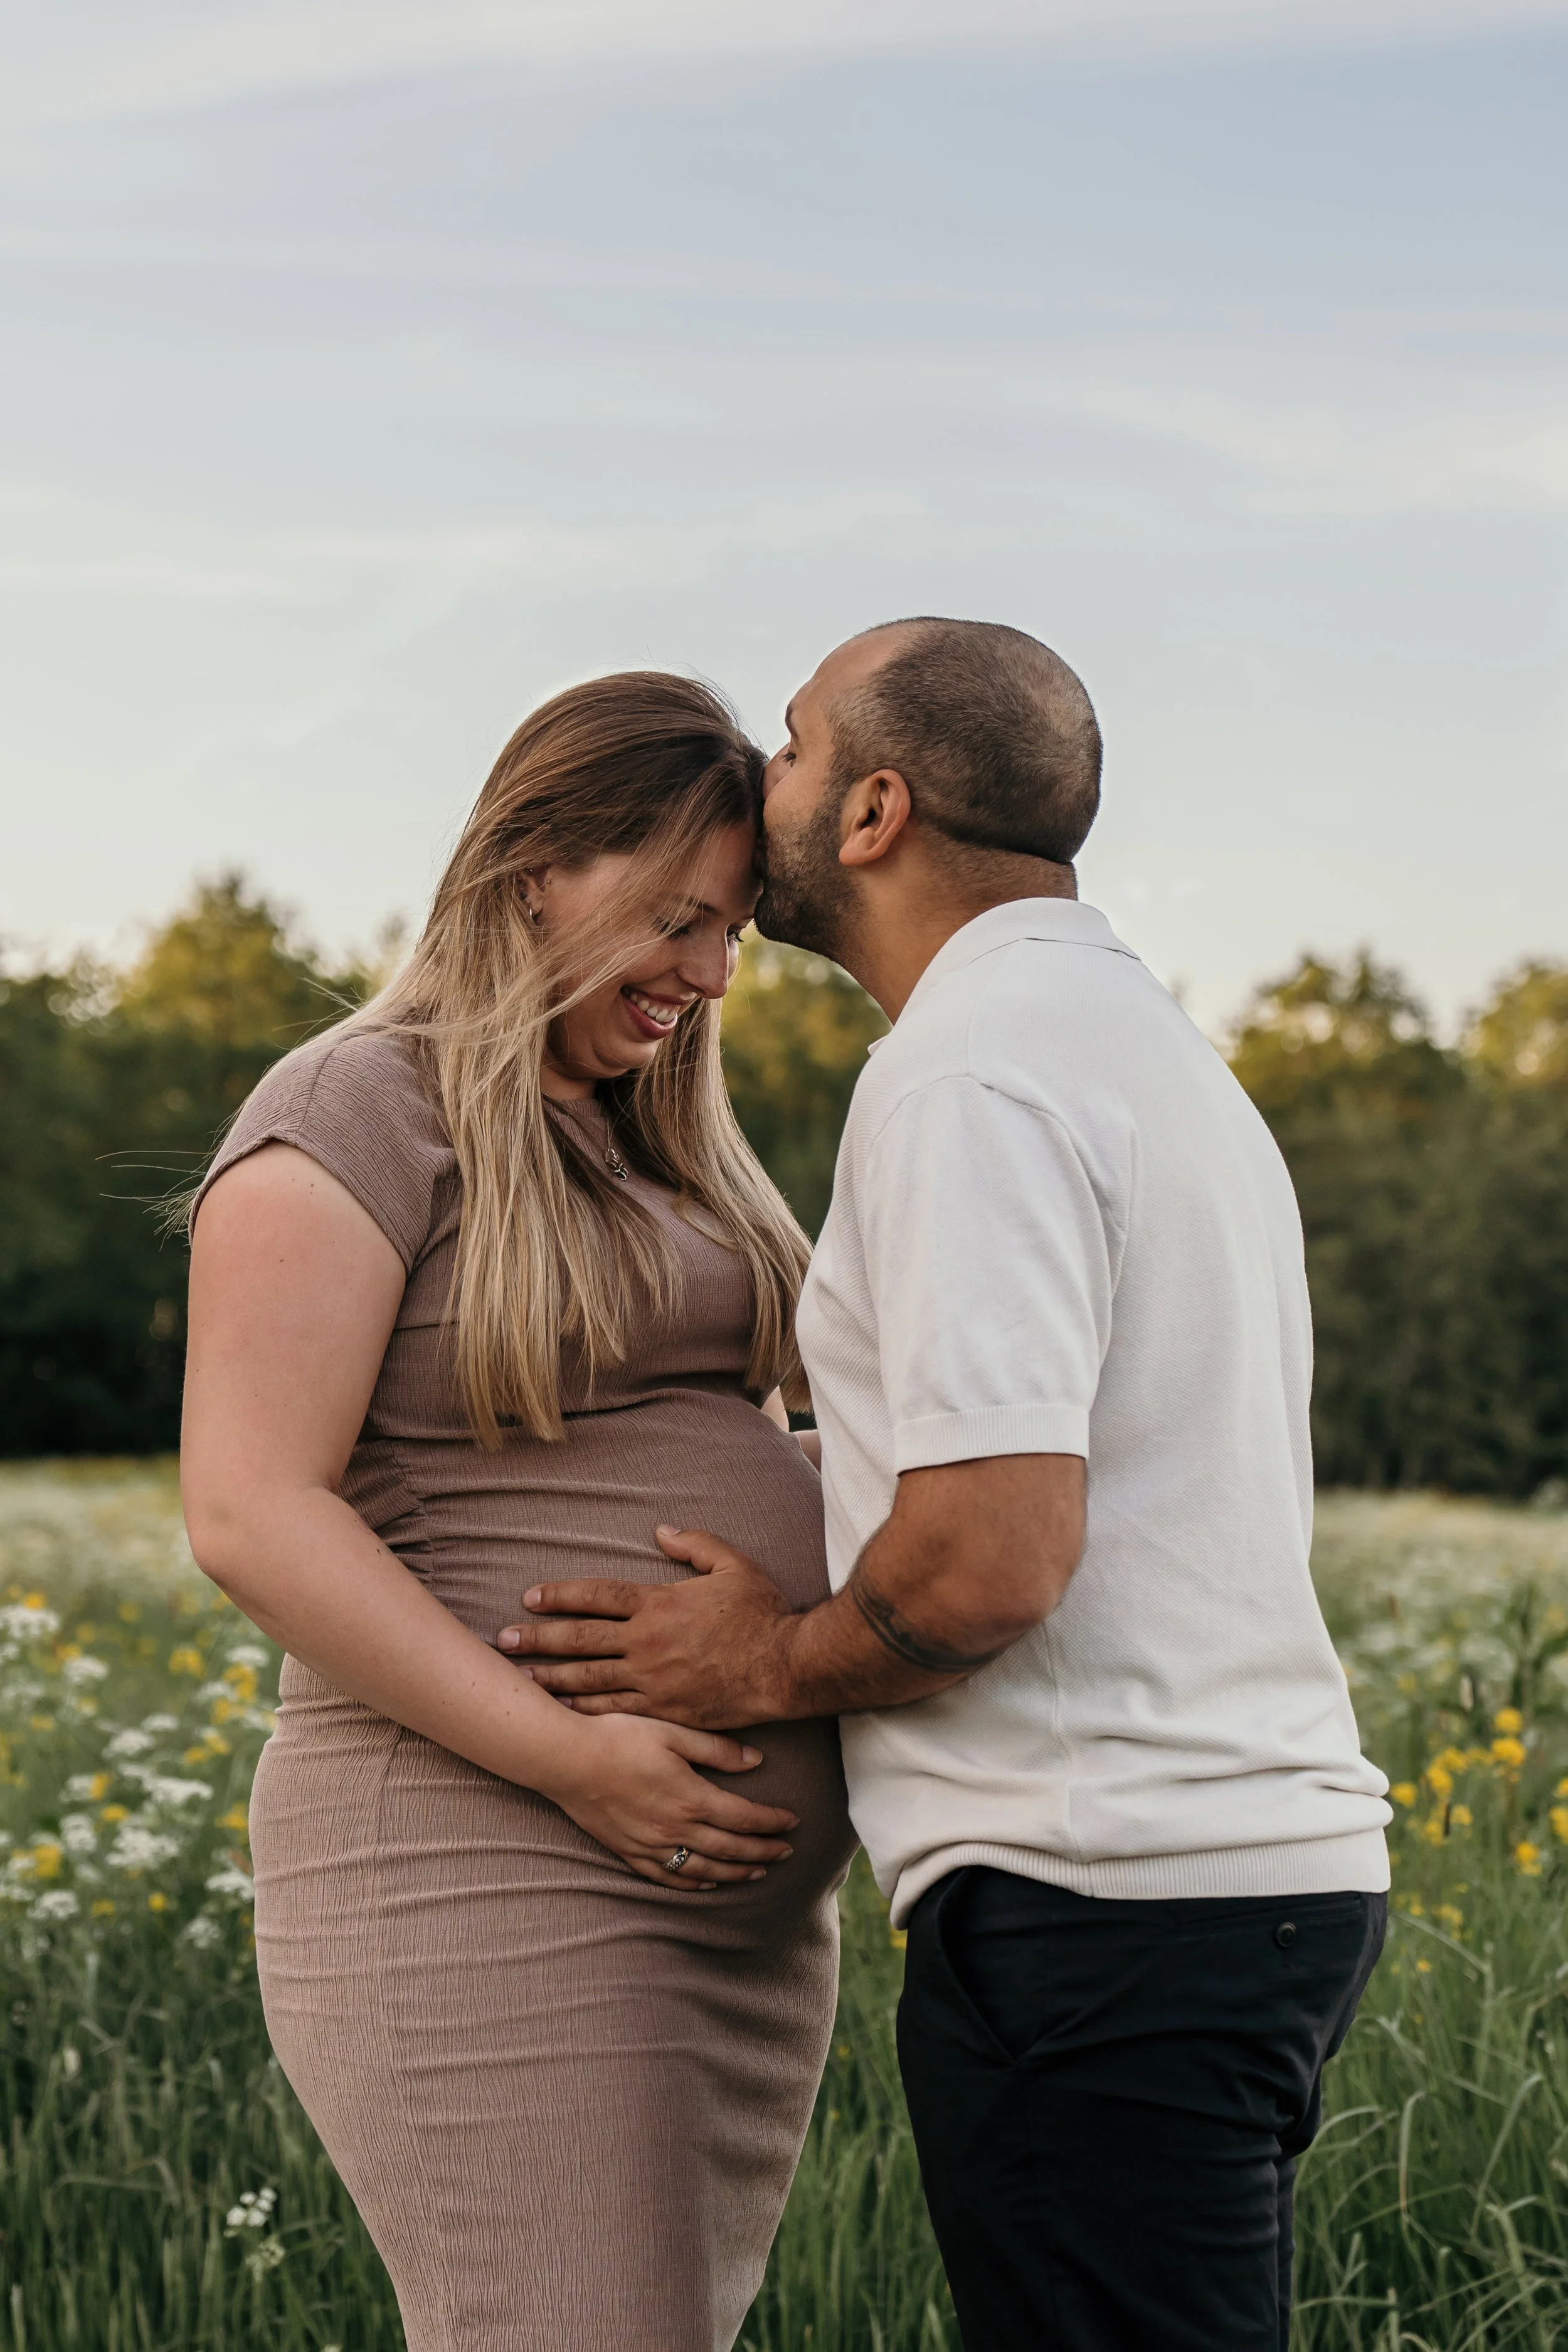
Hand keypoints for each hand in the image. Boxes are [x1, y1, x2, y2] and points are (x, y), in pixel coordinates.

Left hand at [496, 1526, 800, 1728]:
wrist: (785, 1667)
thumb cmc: (762, 1613)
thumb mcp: (733, 1565)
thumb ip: (695, 1544)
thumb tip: (660, 1530)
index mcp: (659, 1604)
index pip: (597, 1596)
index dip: (561, 1595)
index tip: (531, 1597)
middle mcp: (647, 1642)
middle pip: (581, 1638)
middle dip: (539, 1637)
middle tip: (504, 1638)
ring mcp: (653, 1680)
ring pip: (590, 1678)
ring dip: (551, 1675)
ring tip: (520, 1676)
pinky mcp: (665, 1710)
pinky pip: (615, 1711)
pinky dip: (584, 1710)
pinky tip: (562, 1709)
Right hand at [543, 1711, 797, 1890]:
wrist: (566, 1758)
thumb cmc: (619, 1737)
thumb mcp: (672, 1732)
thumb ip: (716, 1749)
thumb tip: (756, 1760)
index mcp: (691, 1797)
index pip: (744, 1818)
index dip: (773, 1822)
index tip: (794, 1822)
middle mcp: (674, 1828)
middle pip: (730, 1849)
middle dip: (763, 1852)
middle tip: (787, 1853)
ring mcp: (650, 1845)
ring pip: (703, 1869)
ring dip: (735, 1873)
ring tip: (757, 1873)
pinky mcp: (628, 1851)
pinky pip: (666, 1877)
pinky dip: (692, 1884)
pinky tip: (707, 1884)